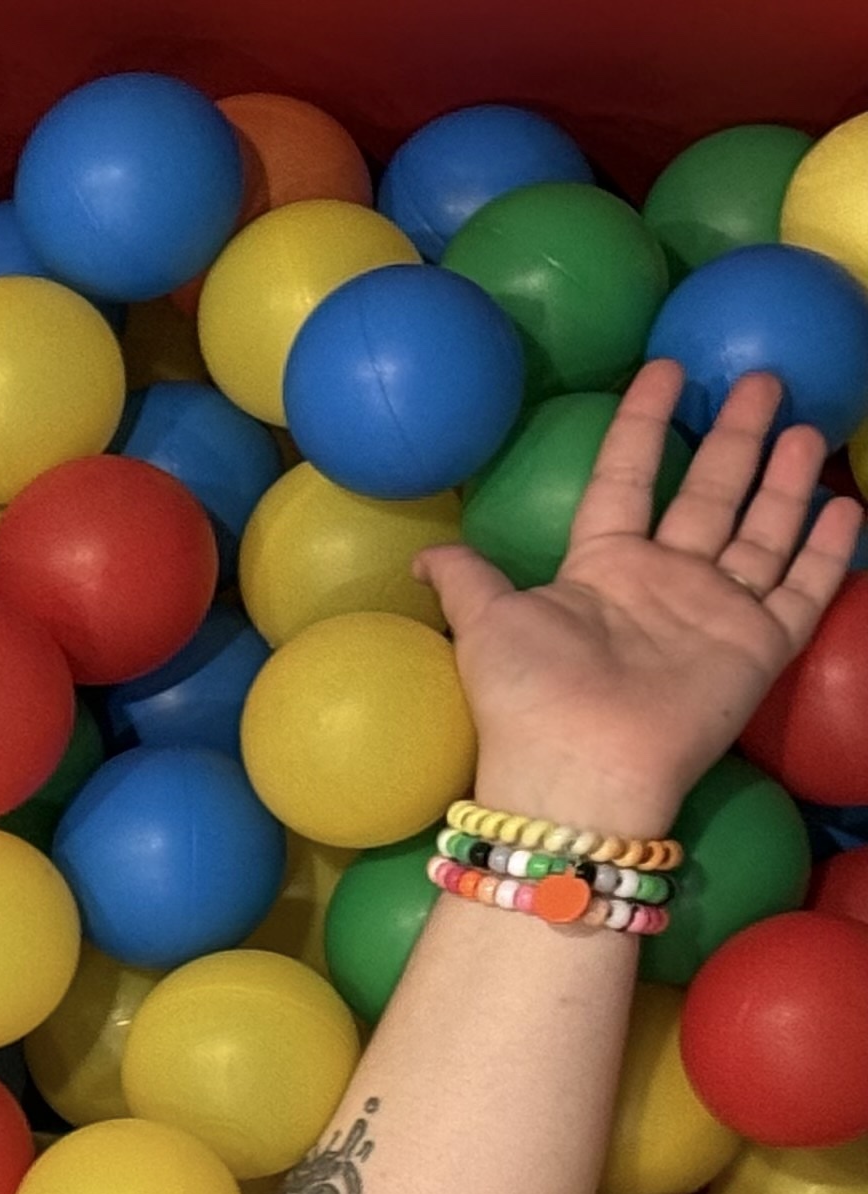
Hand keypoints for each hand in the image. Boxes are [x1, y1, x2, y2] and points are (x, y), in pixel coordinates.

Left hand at [413, 359, 863, 836]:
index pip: (626, 477)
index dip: (643, 424)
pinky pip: (804, 588)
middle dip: (736, 437)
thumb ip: (466, 581)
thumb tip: (422, 556)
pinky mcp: (758, 645)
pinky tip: (848, 506)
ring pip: (763, 529)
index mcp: (601, 568)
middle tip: (763, 379)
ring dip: (786, 480)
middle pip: (709, 493)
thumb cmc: (528, 697)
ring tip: (808, 426)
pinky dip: (829, 550)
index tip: (665, 369)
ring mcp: (716, 612)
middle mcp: (665, 582)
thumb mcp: (485, 625)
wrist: (579, 770)